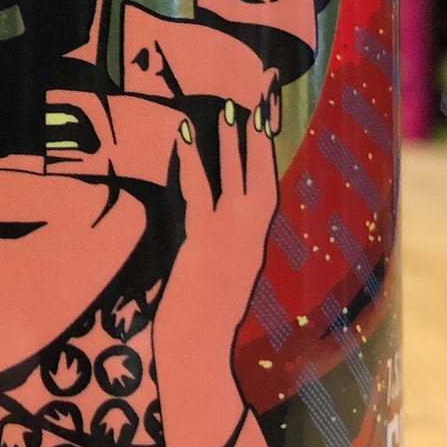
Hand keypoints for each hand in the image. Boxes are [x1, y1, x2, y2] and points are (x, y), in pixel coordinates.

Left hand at [153, 85, 280, 446]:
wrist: (195, 354)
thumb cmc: (197, 321)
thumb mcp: (213, 279)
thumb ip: (217, 250)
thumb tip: (203, 229)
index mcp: (252, 244)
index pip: (265, 186)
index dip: (264, 151)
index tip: (265, 115)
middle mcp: (248, 239)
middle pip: (260, 174)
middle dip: (259, 133)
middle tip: (259, 91)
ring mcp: (229, 242)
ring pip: (234, 181)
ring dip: (231, 142)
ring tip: (228, 105)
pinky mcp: (203, 247)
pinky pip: (198, 196)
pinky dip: (191, 165)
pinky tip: (181, 138)